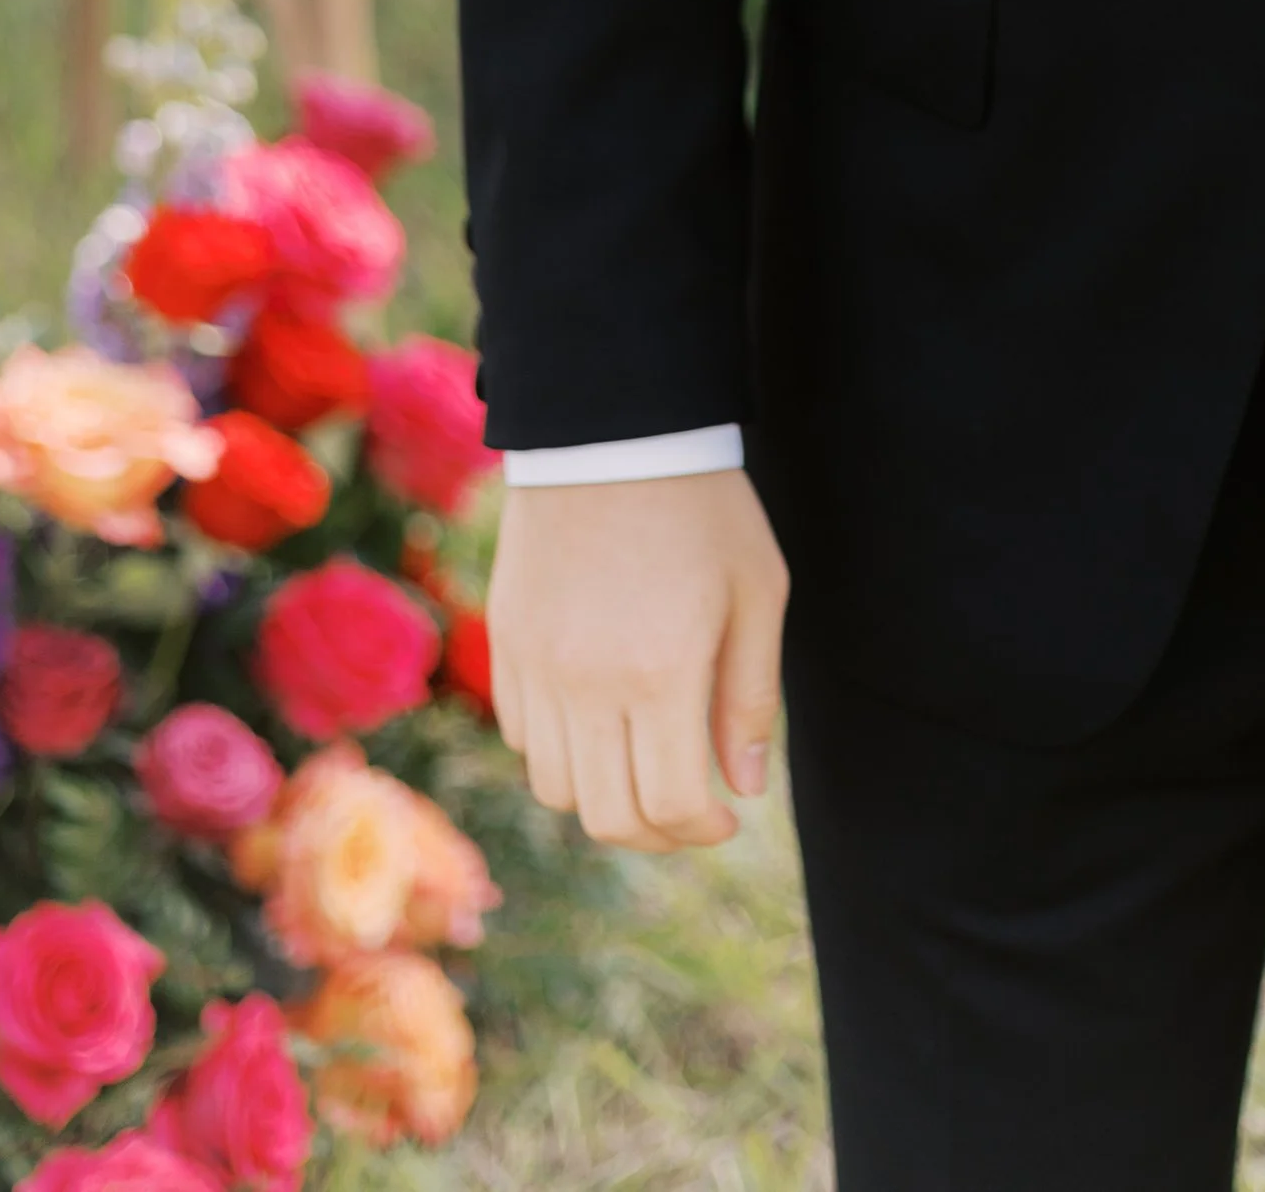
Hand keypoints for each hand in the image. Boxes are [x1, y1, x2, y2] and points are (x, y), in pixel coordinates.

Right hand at [488, 468, 788, 852]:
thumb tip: (743, 788)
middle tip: (689, 811)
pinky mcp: (507, 644)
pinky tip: (599, 720)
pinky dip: (560, 753)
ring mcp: (538, 667)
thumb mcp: (757, 592)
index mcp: (662, 672)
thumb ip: (751, 697)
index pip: (672, 804)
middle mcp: (588, 683)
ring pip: (557, 789)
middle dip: (657, 834)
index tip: (726, 818)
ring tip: (644, 766)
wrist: (613, 430)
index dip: (704, 831)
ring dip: (605, 798)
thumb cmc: (703, 507)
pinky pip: (522, 738)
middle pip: (609, 818)